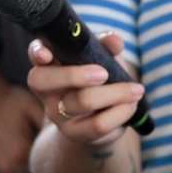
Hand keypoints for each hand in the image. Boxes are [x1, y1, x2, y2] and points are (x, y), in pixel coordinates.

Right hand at [26, 34, 144, 148]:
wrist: (100, 119)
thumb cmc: (98, 81)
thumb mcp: (103, 59)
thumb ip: (106, 46)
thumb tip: (114, 39)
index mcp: (49, 64)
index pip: (36, 54)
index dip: (37, 52)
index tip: (46, 53)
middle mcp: (46, 90)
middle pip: (43, 80)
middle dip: (74, 74)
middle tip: (104, 73)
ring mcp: (56, 113)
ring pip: (80, 101)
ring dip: (115, 92)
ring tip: (135, 89)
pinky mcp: (73, 133)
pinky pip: (98, 123)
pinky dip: (121, 111)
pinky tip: (131, 105)